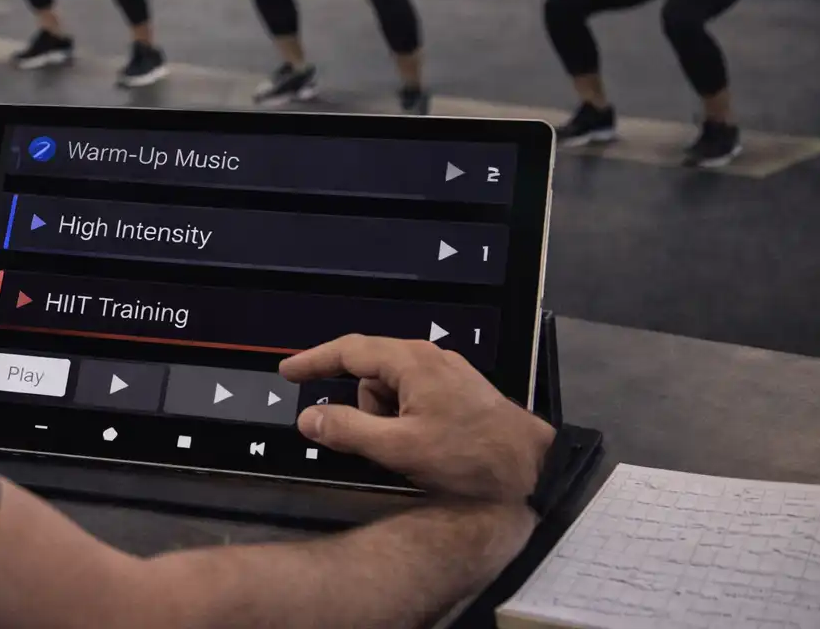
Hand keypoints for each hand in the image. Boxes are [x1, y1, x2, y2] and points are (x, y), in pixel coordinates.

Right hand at [280, 335, 555, 503]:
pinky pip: (413, 397)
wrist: (532, 469)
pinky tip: (425, 447)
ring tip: (412, 451)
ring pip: (392, 390)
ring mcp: (446, 372)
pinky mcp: (458, 391)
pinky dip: (406, 419)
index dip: (313, 360)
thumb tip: (308, 418)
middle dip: (365, 409)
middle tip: (380, 446)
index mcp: (411, 362)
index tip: (286, 373)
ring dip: (388, 418)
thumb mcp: (400, 448)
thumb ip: (349, 430)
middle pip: (371, 373)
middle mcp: (427, 357)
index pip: (349, 351)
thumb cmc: (467, 456)